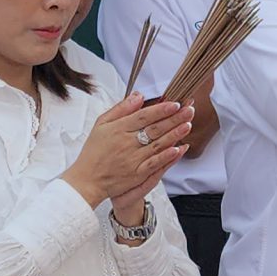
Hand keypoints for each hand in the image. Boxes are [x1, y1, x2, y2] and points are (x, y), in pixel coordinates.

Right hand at [65, 95, 191, 210]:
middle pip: (154, 128)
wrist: (87, 179)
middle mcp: (126, 143)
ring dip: (174, 134)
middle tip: (189, 110)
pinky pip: (154, 163)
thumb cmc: (94, 150)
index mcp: (118, 129)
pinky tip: (178, 149)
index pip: (143, 116)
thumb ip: (120, 109)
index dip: (161, 109)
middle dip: (174, 118)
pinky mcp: (136, 174)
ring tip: (188, 124)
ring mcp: (133, 159)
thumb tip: (138, 96)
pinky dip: (167, 156)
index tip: (175, 103)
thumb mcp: (101, 124)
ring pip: (157, 144)